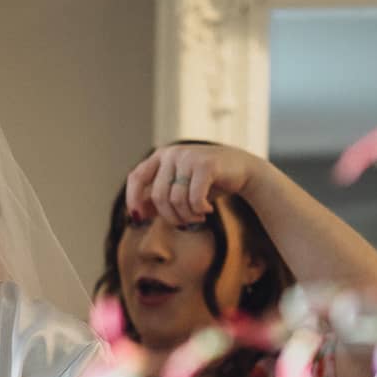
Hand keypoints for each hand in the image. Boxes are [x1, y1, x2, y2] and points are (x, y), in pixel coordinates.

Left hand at [124, 143, 267, 224]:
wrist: (243, 169)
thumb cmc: (208, 182)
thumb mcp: (179, 190)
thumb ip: (158, 199)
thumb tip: (136, 215)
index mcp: (162, 156)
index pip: (136, 177)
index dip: (133, 199)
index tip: (138, 218)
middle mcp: (172, 153)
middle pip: (158, 196)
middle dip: (170, 216)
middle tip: (185, 223)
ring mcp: (188, 156)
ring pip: (176, 200)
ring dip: (187, 216)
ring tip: (198, 216)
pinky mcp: (205, 164)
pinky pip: (193, 198)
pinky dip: (199, 210)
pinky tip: (207, 209)